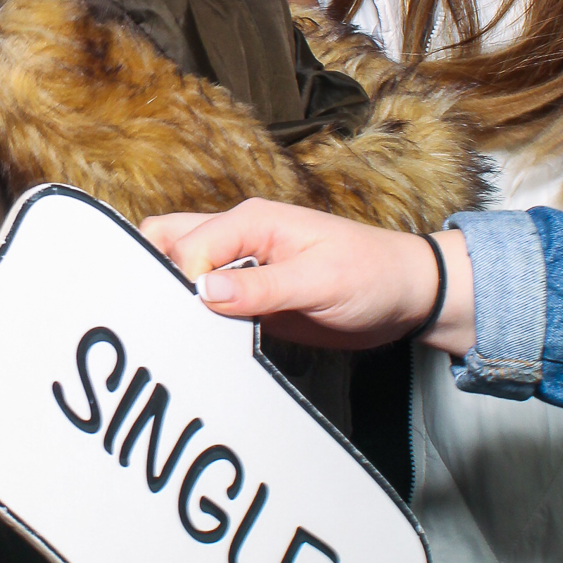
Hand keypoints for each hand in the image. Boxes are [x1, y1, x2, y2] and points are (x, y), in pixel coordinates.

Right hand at [140, 201, 474, 353]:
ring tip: (174, 330)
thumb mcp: (321, 281)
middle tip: (160, 316)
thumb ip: (262, 287)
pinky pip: (206, 303)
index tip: (190, 317)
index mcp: (252, 220)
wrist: (407, 296)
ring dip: (172, 296)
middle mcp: (239, 238)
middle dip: (155, 275)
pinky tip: (196, 341)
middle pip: (169, 242)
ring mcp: (241, 267)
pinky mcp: (248, 297)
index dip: (182, 282)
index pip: (189, 246)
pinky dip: (193, 318)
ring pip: (182, 270)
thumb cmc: (374, 274)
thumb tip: (204, 291)